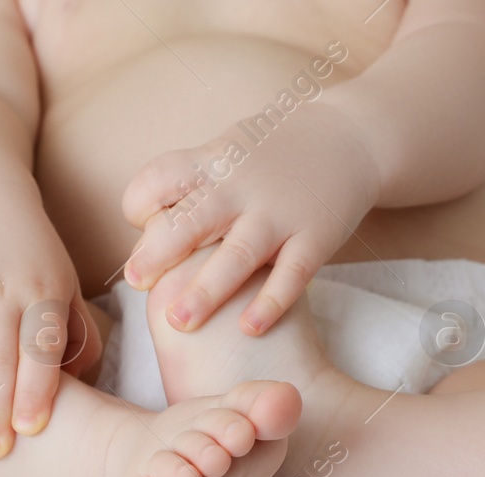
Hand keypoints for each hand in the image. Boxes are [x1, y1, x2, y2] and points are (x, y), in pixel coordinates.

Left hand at [120, 101, 380, 335]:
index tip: (139, 221)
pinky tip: (248, 330)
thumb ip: (190, 189)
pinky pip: (291, 275)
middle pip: (195, 218)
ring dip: (207, 289)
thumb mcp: (228, 152)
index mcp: (214, 163)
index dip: (142, 199)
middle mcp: (243, 188)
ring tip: (178, 320)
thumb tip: (143, 232)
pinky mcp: (315, 238)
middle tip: (134, 280)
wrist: (350, 138)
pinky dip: (270, 302)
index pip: (164, 176)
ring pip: (238, 255)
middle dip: (161, 250)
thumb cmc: (272, 156)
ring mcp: (280, 214)